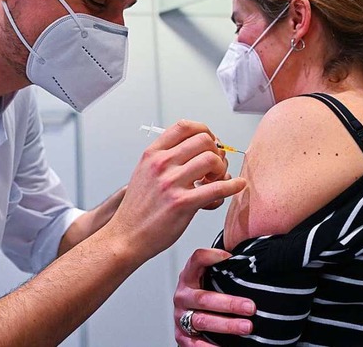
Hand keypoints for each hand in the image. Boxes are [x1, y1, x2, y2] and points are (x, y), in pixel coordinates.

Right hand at [107, 120, 245, 260]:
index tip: (210, 142)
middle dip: (216, 152)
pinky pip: (217, 188)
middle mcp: (161, 164)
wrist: (126, 236)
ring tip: (215, 181)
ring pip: (212, 160)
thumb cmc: (138, 209)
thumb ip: (166, 158)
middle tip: (215, 167)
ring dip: (221, 170)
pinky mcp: (182, 203)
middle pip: (203, 140)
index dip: (204, 131)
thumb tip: (199, 150)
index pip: (185, 127)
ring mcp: (171, 183)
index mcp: (152, 154)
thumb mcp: (145, 173)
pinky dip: (233, 186)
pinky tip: (236, 186)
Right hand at [174, 248, 254, 345]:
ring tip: (246, 327)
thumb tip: (248, 252)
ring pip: (202, 321)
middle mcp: (183, 296)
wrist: (192, 312)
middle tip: (250, 307)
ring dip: (226, 325)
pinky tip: (225, 346)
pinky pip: (195, 345)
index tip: (230, 258)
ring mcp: (181, 316)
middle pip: (204, 298)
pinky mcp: (182, 336)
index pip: (196, 260)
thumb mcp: (212, 273)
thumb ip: (226, 263)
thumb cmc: (207, 289)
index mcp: (189, 275)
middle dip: (229, 304)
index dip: (211, 256)